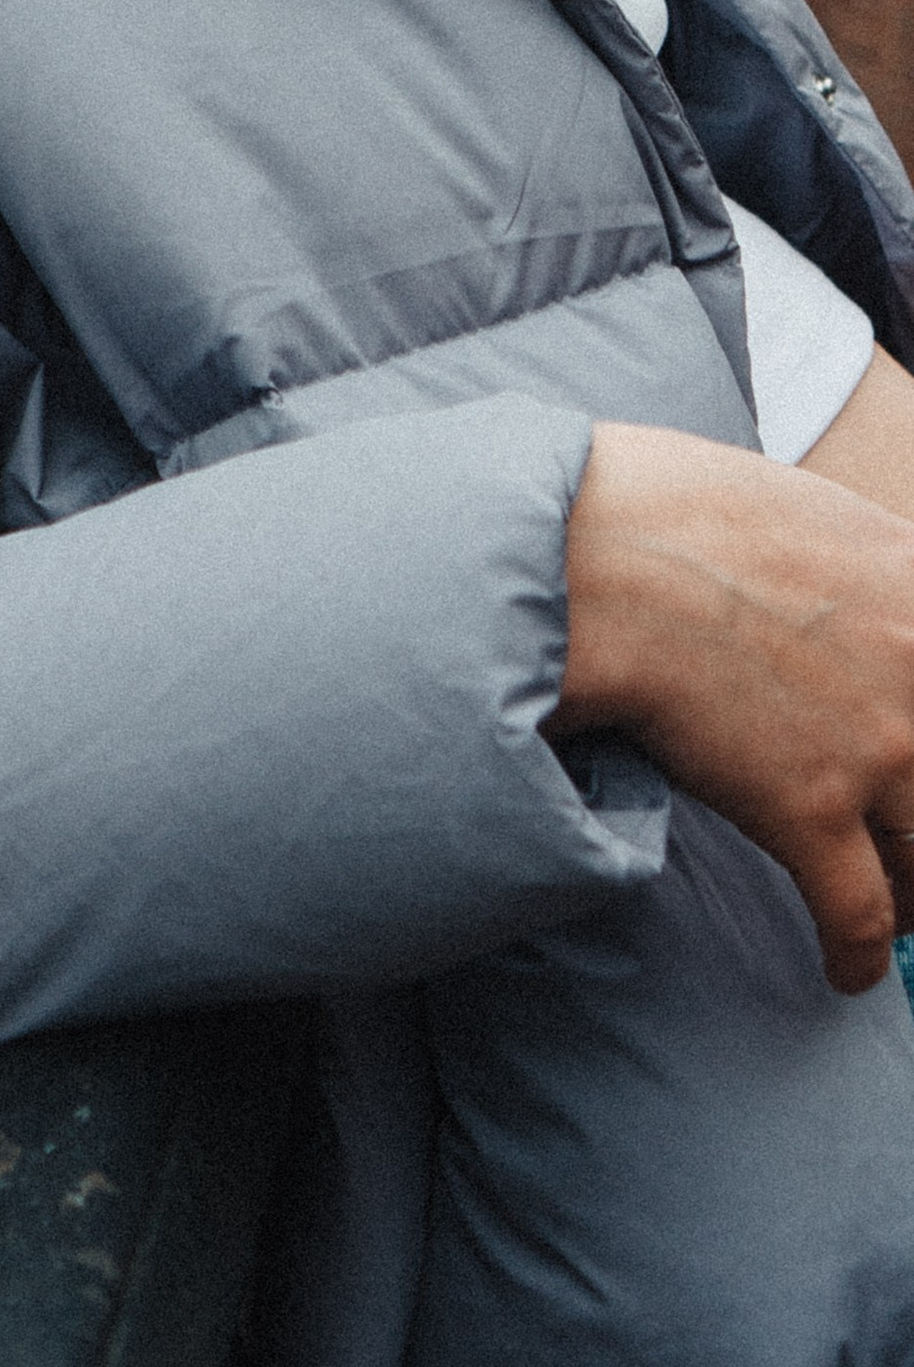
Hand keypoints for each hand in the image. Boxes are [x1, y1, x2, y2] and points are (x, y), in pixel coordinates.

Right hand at [556, 419, 913, 991]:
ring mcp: (877, 744)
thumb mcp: (809, 511)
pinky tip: (845, 970)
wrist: (597, 553)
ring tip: (898, 908)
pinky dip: (859, 956)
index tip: (906, 767)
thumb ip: (869, 567)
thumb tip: (869, 601)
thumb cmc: (671, 509)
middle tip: (903, 840)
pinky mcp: (809, 807)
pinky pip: (866, 918)